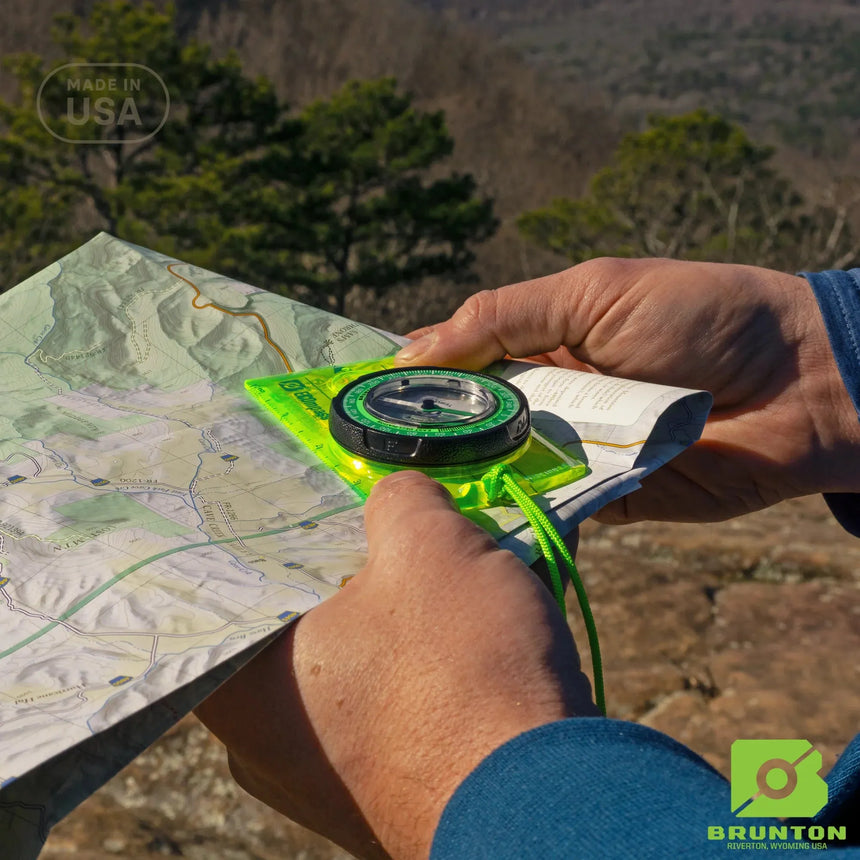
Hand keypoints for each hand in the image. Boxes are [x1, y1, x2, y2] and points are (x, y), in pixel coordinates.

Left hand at [194, 471, 596, 858]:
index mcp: (241, 687)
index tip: (308, 490)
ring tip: (451, 554)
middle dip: (356, 560)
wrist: (548, 805)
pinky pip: (398, 696)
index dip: (275, 525)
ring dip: (409, 604)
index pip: (230, 585)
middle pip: (305, 617)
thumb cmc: (463, 670)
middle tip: (385, 516)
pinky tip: (483, 609)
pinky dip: (433, 651)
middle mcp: (266, 745)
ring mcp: (330, 777)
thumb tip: (397, 497)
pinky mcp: (391, 789)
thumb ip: (397, 500)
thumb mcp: (429, 545)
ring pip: (360, 657)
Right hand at [396, 257, 859, 522]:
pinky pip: (544, 510)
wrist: (801, 383)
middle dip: (420, 443)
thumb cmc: (699, 316)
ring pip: (497, 474)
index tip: (354, 407)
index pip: (458, 369)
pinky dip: (510, 516)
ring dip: (458, 483)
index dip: (410, 387)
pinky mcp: (601, 501)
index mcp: (539, 347)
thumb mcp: (593, 293)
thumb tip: (413, 347)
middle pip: (468, 429)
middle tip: (358, 460)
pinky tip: (460, 527)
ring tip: (392, 498)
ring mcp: (570, 455)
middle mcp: (546, 404)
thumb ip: (505, 317)